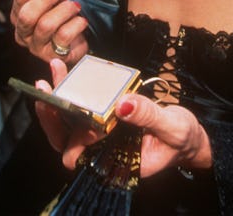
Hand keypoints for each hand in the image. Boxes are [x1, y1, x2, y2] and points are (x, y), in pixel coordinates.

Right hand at [11, 0, 88, 63]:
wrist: (76, 40)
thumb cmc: (61, 14)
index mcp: (19, 14)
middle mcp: (23, 32)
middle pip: (28, 14)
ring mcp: (36, 46)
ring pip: (45, 25)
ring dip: (64, 10)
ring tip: (75, 5)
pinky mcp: (52, 56)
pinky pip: (63, 37)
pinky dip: (75, 25)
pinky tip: (81, 20)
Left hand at [35, 59, 212, 176]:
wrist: (186, 137)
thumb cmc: (183, 138)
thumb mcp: (173, 127)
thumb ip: (148, 116)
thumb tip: (123, 103)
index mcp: (117, 163)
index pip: (83, 156)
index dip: (76, 138)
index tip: (81, 115)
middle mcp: (102, 152)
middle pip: (66, 139)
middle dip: (53, 114)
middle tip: (46, 88)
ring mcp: (99, 138)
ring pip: (68, 122)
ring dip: (59, 97)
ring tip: (55, 69)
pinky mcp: (101, 121)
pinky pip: (79, 110)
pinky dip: (72, 92)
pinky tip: (68, 71)